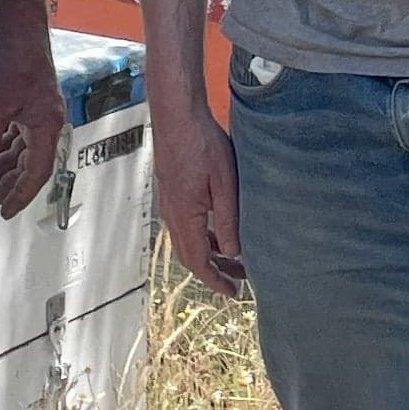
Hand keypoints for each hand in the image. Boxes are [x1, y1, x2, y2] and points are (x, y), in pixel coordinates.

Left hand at [0, 8, 65, 221]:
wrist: (19, 28)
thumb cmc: (14, 62)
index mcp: (47, 128)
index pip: (36, 174)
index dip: (20, 195)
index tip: (4, 213)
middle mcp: (46, 125)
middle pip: (27, 166)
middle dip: (4, 185)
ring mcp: (37, 116)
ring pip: (19, 153)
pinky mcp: (26, 106)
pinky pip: (14, 137)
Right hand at [152, 93, 245, 297]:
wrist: (177, 116)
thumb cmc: (201, 143)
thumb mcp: (224, 184)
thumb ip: (228, 220)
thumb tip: (234, 252)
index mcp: (185, 216)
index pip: (198, 262)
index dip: (215, 281)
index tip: (233, 293)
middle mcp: (172, 214)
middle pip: (190, 256)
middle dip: (214, 272)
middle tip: (239, 279)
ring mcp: (170, 203)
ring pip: (187, 241)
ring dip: (209, 254)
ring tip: (234, 258)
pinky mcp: (172, 192)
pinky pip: (186, 225)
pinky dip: (203, 236)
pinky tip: (219, 231)